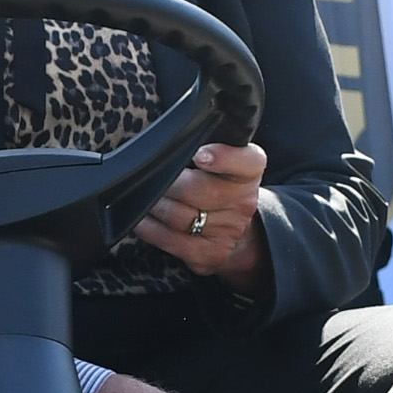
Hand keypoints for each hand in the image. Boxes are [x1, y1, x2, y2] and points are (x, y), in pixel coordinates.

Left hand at [134, 140, 269, 283]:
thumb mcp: (224, 163)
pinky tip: (143, 219)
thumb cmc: (220, 187)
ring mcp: (229, 231)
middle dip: (168, 182)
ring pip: (180, 215)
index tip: (200, 155)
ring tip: (147, 197)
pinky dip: (151, 228)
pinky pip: (172, 240)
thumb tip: (170, 138)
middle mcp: (244, 202)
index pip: (246, 162)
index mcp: (248, 173)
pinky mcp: (211, 254)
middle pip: (198, 189)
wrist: (239, 234)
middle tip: (152, 175)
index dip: (223, 158)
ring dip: (155, 205)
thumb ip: (206, 144)